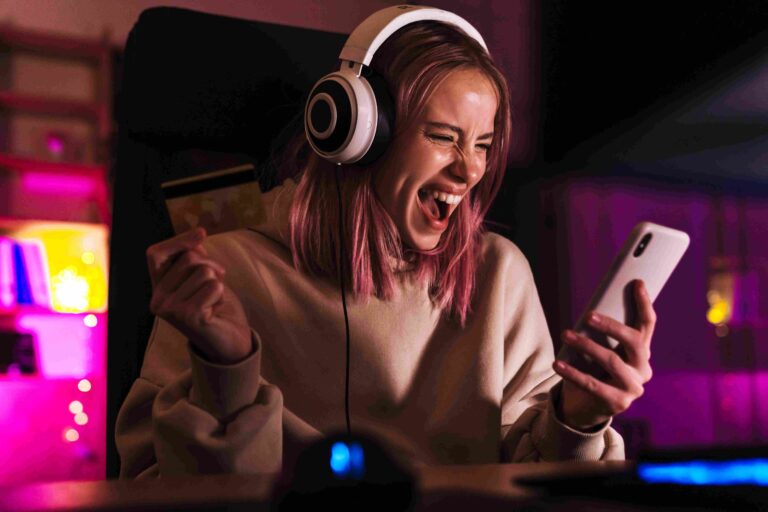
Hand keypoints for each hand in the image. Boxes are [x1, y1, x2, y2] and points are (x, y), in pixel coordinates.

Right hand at [146, 227, 251, 364]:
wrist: (229, 343)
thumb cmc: (215, 308)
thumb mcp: (203, 278)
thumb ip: (194, 258)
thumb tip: (198, 235)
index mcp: (157, 289)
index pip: (156, 254)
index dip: (178, 241)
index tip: (202, 233)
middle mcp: (157, 300)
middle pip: (188, 259)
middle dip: (210, 265)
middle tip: (216, 284)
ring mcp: (170, 310)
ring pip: (203, 271)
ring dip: (217, 283)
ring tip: (213, 301)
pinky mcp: (188, 316)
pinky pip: (214, 286)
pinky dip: (221, 295)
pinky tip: (216, 311)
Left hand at [553, 279, 655, 430]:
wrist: (586, 407)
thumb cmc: (593, 370)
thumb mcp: (600, 350)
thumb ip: (603, 334)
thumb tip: (592, 310)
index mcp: (642, 352)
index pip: (647, 325)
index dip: (644, 303)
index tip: (637, 283)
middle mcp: (643, 369)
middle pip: (633, 341)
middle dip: (611, 325)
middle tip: (588, 315)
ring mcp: (633, 388)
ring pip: (612, 361)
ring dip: (586, 345)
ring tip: (565, 334)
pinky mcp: (618, 403)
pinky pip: (593, 385)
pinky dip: (573, 373)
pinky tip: (557, 363)